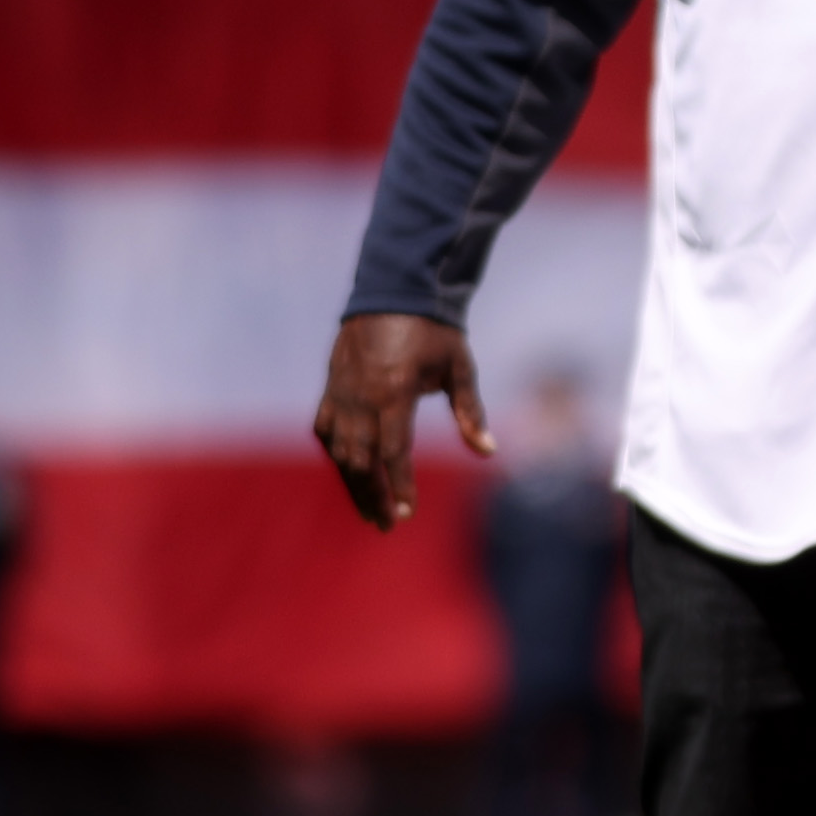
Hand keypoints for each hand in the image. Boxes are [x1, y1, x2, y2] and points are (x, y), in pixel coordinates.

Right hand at [313, 313, 488, 532]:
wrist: (395, 290)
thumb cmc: (434, 330)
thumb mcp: (459, 367)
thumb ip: (471, 412)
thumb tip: (488, 451)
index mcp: (394, 390)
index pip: (394, 452)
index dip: (400, 486)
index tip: (408, 513)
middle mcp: (361, 395)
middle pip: (361, 460)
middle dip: (374, 496)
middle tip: (389, 525)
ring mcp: (341, 391)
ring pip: (340, 451)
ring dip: (355, 485)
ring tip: (372, 512)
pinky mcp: (331, 387)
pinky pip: (326, 430)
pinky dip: (337, 455)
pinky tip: (350, 472)